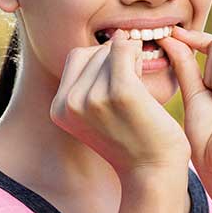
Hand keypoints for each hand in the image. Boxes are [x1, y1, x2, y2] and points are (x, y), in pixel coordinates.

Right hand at [50, 30, 190, 175]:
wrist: (153, 173)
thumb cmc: (132, 141)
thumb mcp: (97, 115)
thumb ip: (90, 84)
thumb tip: (112, 39)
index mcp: (59, 109)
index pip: (76, 58)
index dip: (101, 61)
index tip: (120, 80)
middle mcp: (70, 103)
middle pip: (92, 52)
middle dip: (115, 58)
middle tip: (134, 84)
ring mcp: (93, 97)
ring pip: (110, 50)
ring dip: (130, 57)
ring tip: (140, 85)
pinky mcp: (121, 92)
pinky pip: (125, 50)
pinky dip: (137, 53)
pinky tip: (147, 69)